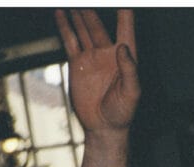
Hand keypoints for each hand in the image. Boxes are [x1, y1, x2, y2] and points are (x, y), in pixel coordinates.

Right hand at [54, 9, 138, 140]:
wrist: (103, 127)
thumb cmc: (123, 112)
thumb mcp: (132, 92)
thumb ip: (130, 69)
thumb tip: (123, 47)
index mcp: (126, 57)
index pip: (126, 27)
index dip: (123, 12)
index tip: (121, 2)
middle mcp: (109, 53)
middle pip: (99, 24)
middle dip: (91, 9)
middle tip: (86, 0)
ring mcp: (92, 57)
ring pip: (83, 29)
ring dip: (78, 14)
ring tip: (73, 2)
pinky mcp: (78, 64)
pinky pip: (70, 41)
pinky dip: (65, 26)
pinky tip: (61, 13)